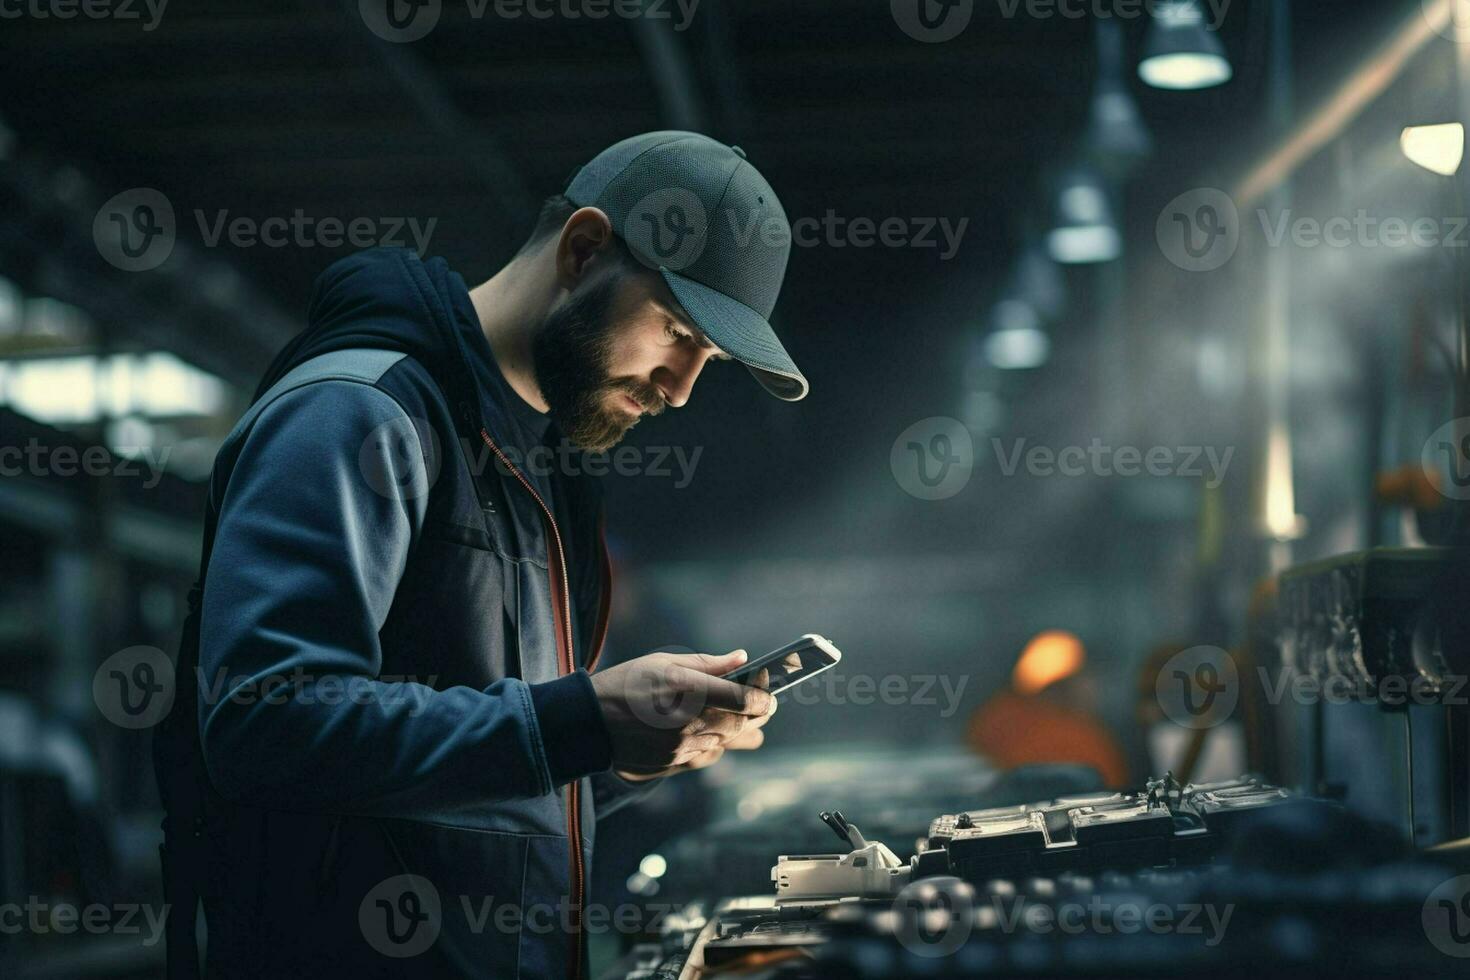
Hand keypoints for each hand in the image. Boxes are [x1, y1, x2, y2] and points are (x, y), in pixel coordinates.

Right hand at [590, 650, 776, 780]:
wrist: (588, 721)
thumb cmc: (625, 683)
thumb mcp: (664, 662)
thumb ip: (708, 663)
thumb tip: (742, 659)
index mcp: (689, 690)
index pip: (745, 700)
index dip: (764, 697)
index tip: (770, 691)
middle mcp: (689, 722)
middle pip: (740, 723)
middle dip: (758, 714)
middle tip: (765, 706)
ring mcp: (681, 746)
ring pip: (726, 741)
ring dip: (740, 731)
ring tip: (753, 725)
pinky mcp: (672, 762)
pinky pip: (706, 754)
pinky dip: (718, 744)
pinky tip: (722, 738)